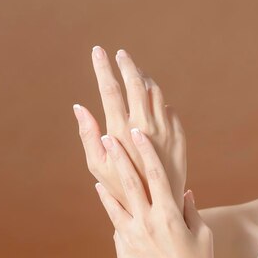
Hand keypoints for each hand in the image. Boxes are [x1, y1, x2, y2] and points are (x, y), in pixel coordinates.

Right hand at [73, 46, 186, 212]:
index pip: (110, 89)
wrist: (160, 205)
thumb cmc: (121, 187)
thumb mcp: (98, 165)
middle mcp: (145, 125)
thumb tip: (79, 107)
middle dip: (126, 64)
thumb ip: (88, 134)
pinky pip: (168, 108)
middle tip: (120, 54)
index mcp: (121, 130)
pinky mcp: (179, 135)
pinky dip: (157, 99)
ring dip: (144, 78)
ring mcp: (165, 129)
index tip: (97, 51)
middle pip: (136, 82)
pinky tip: (151, 100)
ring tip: (135, 73)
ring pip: (155, 92)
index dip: (102, 67)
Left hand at [95, 129, 230, 257]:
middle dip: (119, 157)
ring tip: (99, 175)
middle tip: (109, 137)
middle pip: (130, 182)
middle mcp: (148, 223)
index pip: (156, 174)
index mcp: (170, 215)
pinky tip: (112, 206)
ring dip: (107, 187)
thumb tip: (184, 192)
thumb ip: (190, 209)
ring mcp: (133, 239)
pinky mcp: (123, 254)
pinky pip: (117, 229)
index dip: (146, 150)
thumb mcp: (202, 233)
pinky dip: (115, 215)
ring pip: (115, 205)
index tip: (138, 133)